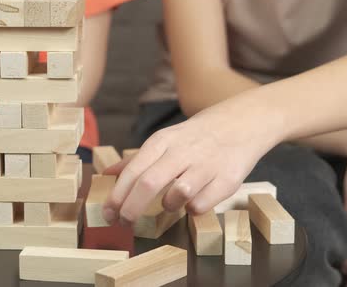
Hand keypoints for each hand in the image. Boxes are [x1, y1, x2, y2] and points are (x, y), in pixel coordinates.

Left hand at [102, 103, 280, 224]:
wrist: (241, 123)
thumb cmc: (195, 138)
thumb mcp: (164, 141)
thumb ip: (135, 160)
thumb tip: (105, 175)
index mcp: (162, 142)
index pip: (133, 171)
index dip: (117, 196)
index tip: (108, 214)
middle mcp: (182, 152)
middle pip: (149, 183)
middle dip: (131, 208)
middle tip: (124, 223)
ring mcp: (206, 165)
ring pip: (178, 194)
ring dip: (167, 206)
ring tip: (169, 205)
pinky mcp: (227, 179)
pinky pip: (202, 204)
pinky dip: (193, 209)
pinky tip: (193, 203)